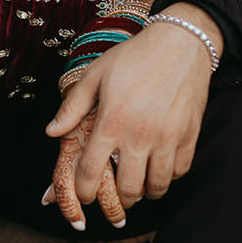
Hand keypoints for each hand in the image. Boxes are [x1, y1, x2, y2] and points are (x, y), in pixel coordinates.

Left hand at [44, 14, 216, 226]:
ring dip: (145, 192)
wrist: (181, 42)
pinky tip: (159, 169)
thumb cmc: (134, 57)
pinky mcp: (190, 135)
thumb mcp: (95, 75)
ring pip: (156, 186)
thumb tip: (51, 133)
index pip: (91, 171)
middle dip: (117, 200)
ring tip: (138, 186)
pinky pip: (179, 171)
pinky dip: (168, 177)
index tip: (84, 195)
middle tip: (114, 196)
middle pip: (127, 189)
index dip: (83, 191)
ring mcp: (168, 137)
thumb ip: (72, 107)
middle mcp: (140, 134)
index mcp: (112, 120)